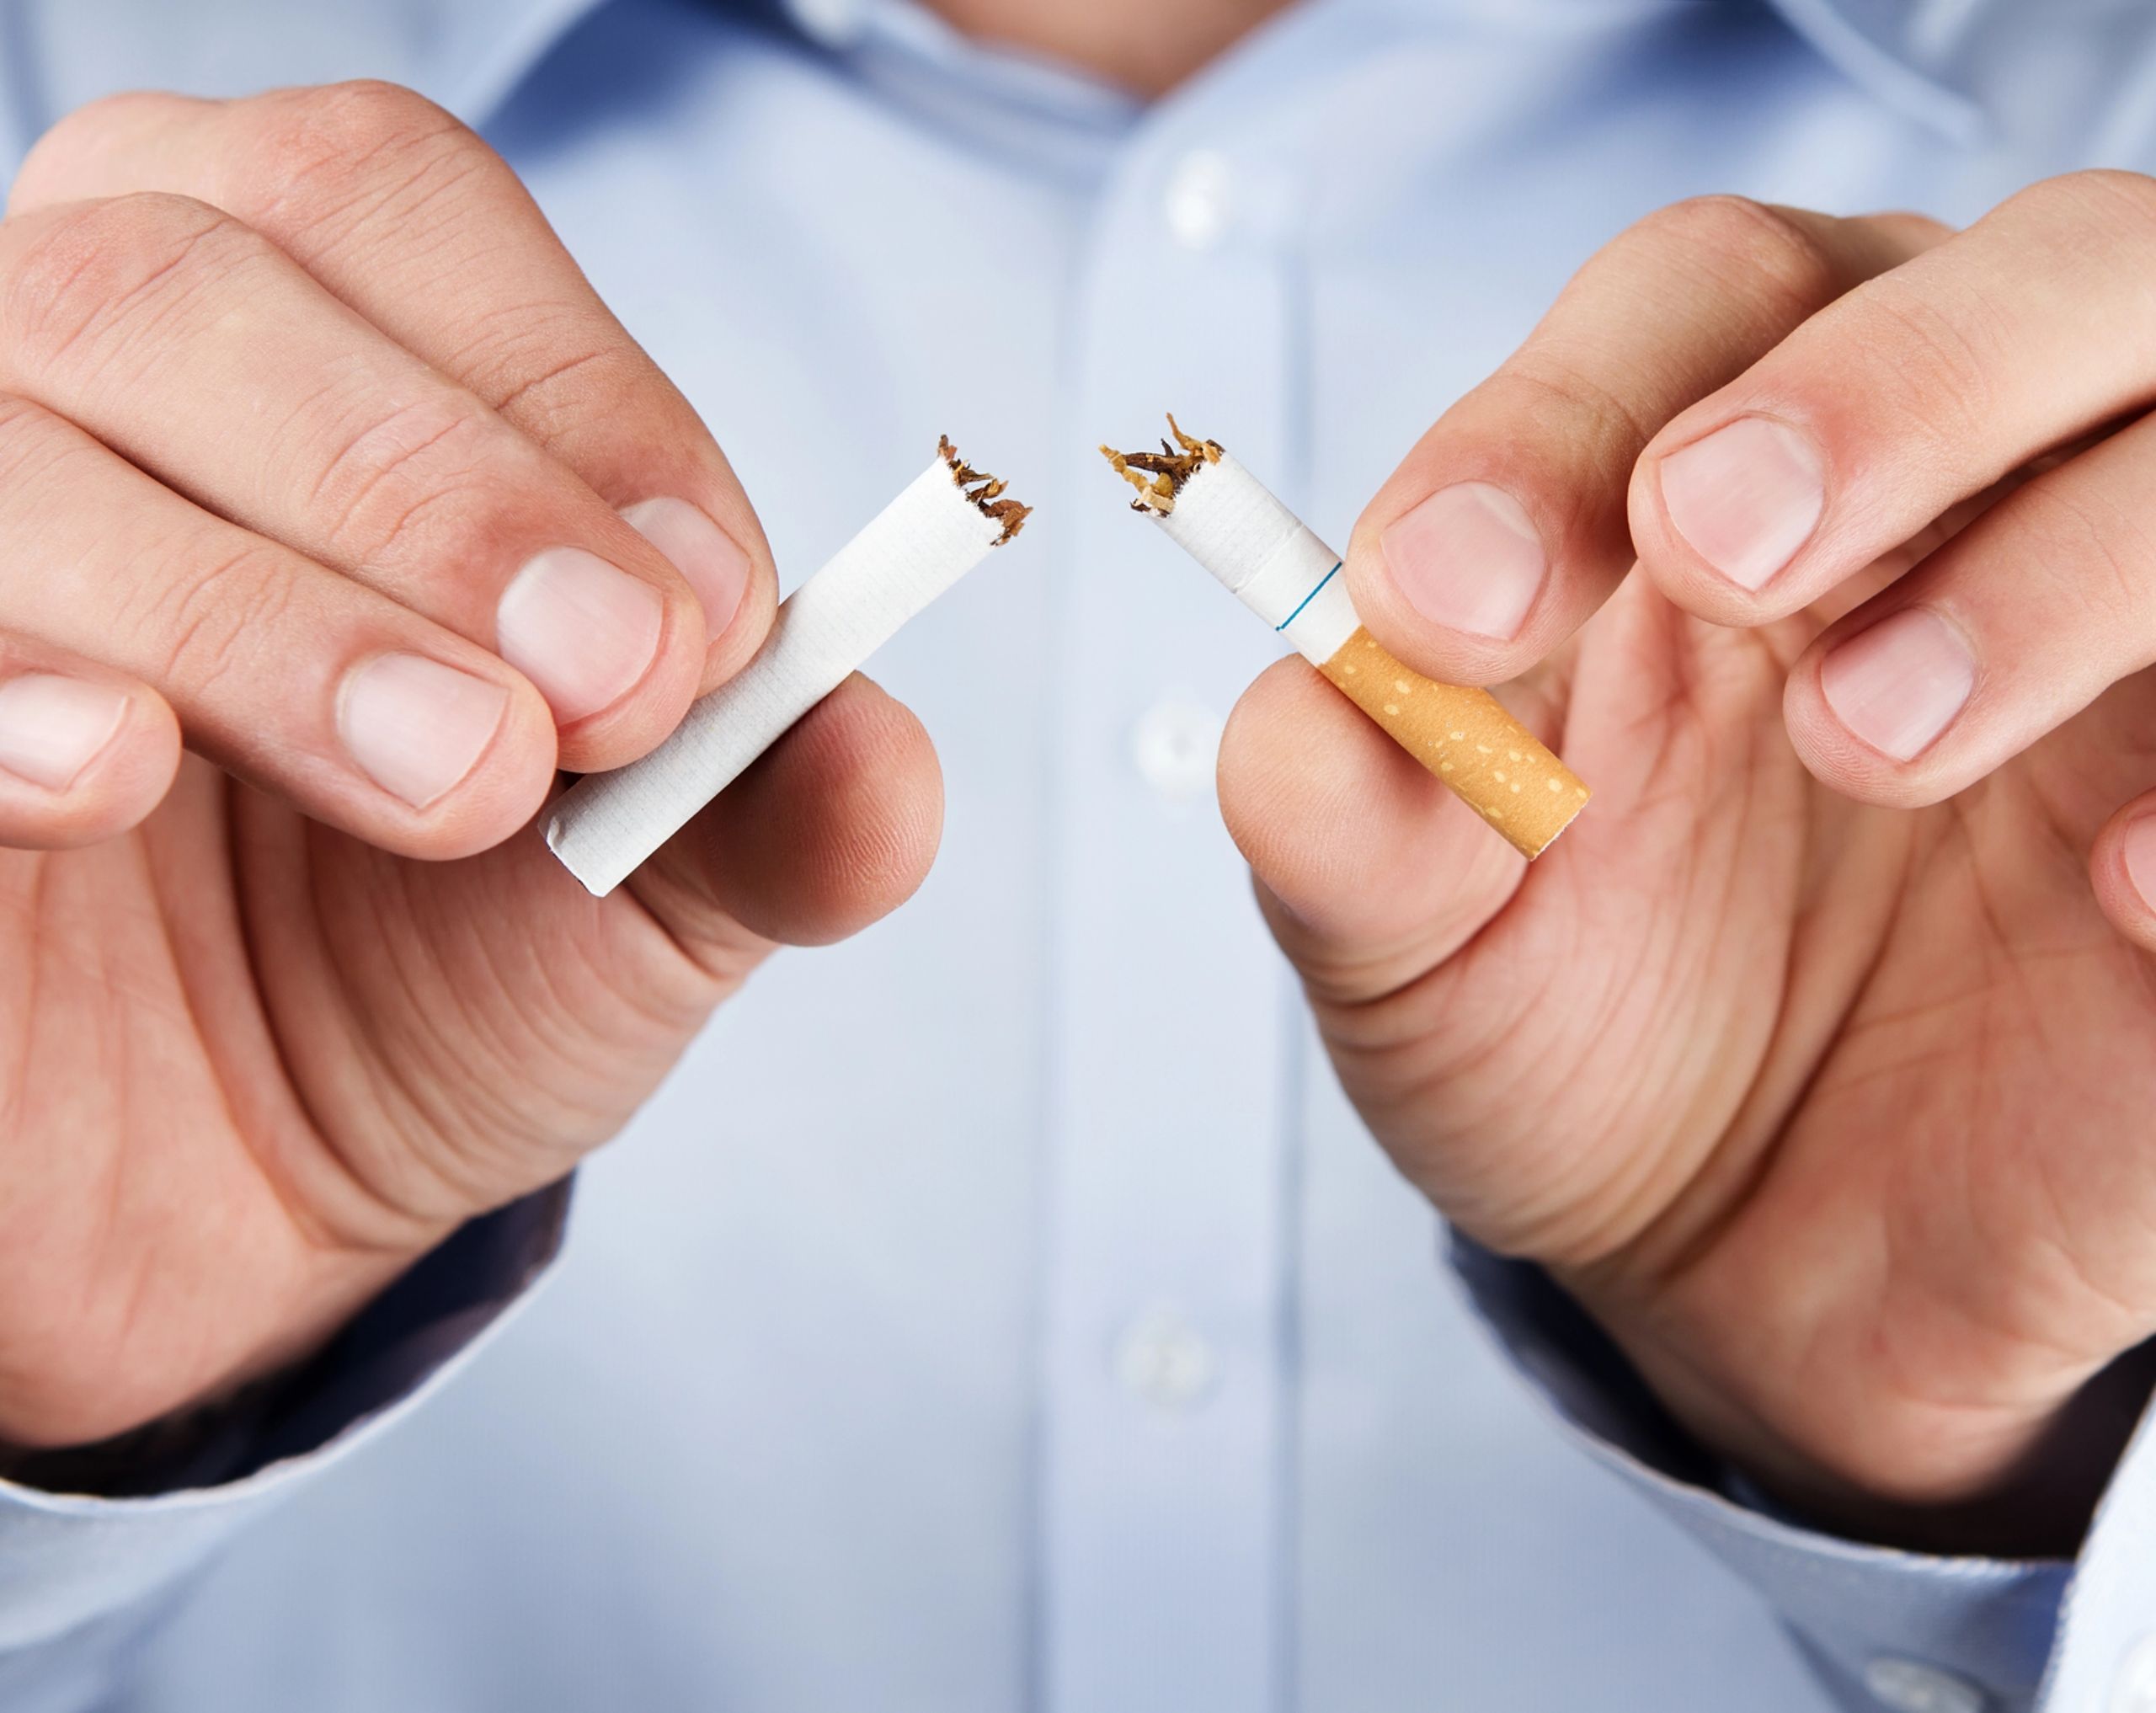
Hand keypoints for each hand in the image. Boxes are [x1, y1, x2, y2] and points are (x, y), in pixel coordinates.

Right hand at [0, 84, 940, 1450]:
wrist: (234, 1185)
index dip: (570, 399)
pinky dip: (6, 686)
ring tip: (458, 778)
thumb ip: (770, 807)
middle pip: (191, 286)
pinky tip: (117, 772)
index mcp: (281, 318)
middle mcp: (66, 365)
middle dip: (437, 496)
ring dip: (266, 611)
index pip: (390, 209)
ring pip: (20, 433)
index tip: (715, 621)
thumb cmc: (431, 971)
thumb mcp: (646, 893)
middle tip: (601, 700)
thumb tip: (884, 767)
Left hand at [1217, 181, 2155, 1553]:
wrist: (1754, 1253)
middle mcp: (1966, 497)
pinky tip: (2116, 903)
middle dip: (1880, 387)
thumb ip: (1346, 814)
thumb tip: (1299, 712)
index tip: (1440, 597)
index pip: (1695, 309)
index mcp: (1725, 471)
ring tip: (1863, 738)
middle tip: (1718, 549)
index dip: (1562, 412)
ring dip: (2052, 559)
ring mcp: (2137, 645)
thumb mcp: (1419, 945)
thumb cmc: (1581, 1031)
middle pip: (2028, 273)